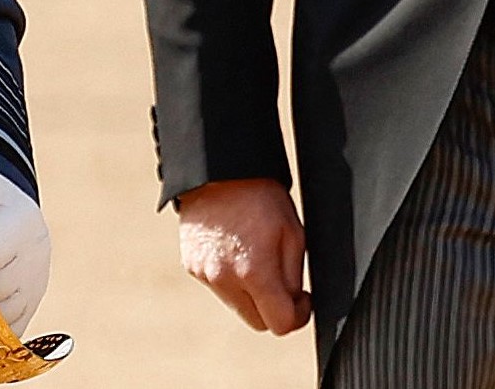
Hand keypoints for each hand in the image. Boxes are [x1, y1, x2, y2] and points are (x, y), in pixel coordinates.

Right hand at [176, 178, 310, 334]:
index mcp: (254, 272)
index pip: (281, 324)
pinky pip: (218, 288)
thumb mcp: (293, 233)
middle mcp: (224, 279)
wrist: (218, 169)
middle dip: (273, 308)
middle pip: (258, 322)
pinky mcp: (191, 267)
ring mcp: (204, 274)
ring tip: (253, 256)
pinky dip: (230, 279)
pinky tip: (234, 250)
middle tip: (280, 279)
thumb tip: (292, 303)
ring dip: (250, 294)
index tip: (302, 299)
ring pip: (237, 306)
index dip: (298, 315)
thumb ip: (294, 277)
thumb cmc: (260, 196)